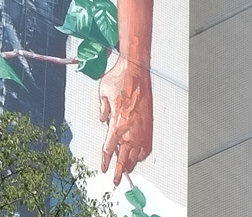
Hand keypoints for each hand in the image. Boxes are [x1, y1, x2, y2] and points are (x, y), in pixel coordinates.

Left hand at [98, 54, 152, 184]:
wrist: (136, 69)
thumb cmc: (119, 79)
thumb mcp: (102, 94)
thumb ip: (103, 110)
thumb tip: (103, 121)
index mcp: (117, 124)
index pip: (109, 149)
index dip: (106, 161)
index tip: (104, 169)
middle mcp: (130, 129)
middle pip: (124, 158)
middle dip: (119, 171)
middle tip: (117, 182)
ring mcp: (141, 127)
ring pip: (137, 153)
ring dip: (131, 163)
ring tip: (127, 170)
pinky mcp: (149, 123)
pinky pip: (147, 144)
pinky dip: (143, 153)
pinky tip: (139, 156)